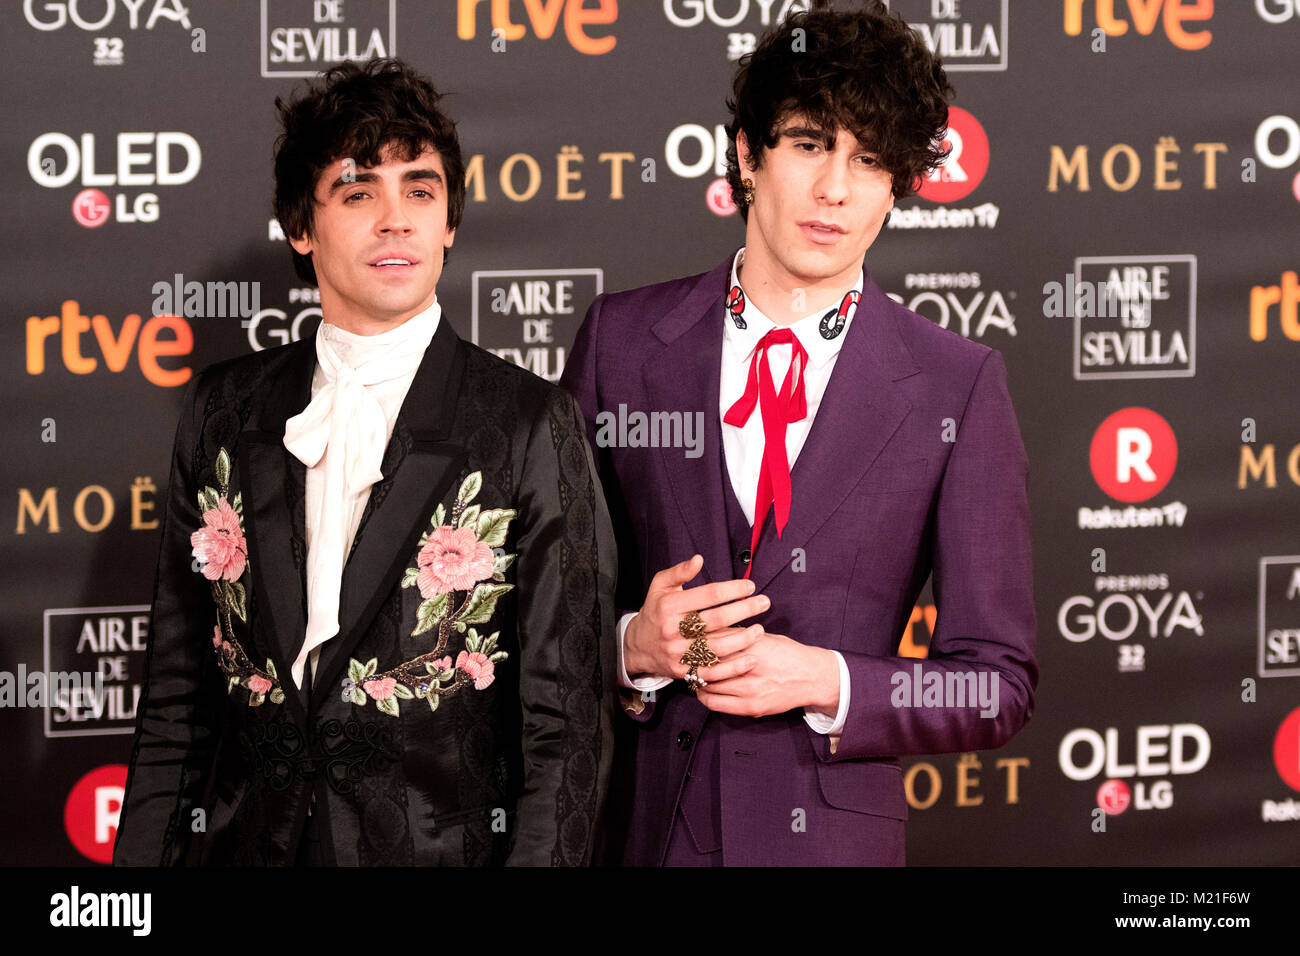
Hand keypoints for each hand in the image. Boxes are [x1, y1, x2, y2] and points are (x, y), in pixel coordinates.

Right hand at [624, 554, 766, 681]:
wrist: (637, 646)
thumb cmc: (655, 611)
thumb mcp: (660, 586)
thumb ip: (679, 572)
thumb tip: (699, 559)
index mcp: (669, 606)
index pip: (707, 594)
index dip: (732, 589)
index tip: (750, 586)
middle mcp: (673, 629)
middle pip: (716, 619)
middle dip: (744, 610)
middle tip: (764, 603)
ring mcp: (678, 652)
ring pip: (717, 647)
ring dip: (743, 639)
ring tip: (760, 630)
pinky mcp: (684, 671)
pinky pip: (713, 672)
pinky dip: (733, 667)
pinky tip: (750, 658)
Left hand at [693, 632, 839, 717]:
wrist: (812, 677)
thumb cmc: (787, 653)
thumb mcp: (764, 637)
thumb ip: (738, 635)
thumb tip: (708, 630)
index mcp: (752, 643)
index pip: (713, 640)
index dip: (696, 641)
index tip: (688, 639)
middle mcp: (749, 666)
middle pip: (706, 663)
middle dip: (692, 660)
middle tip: (685, 658)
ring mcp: (749, 689)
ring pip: (707, 684)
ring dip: (696, 679)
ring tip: (692, 674)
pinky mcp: (751, 707)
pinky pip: (716, 704)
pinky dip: (705, 696)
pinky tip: (703, 690)